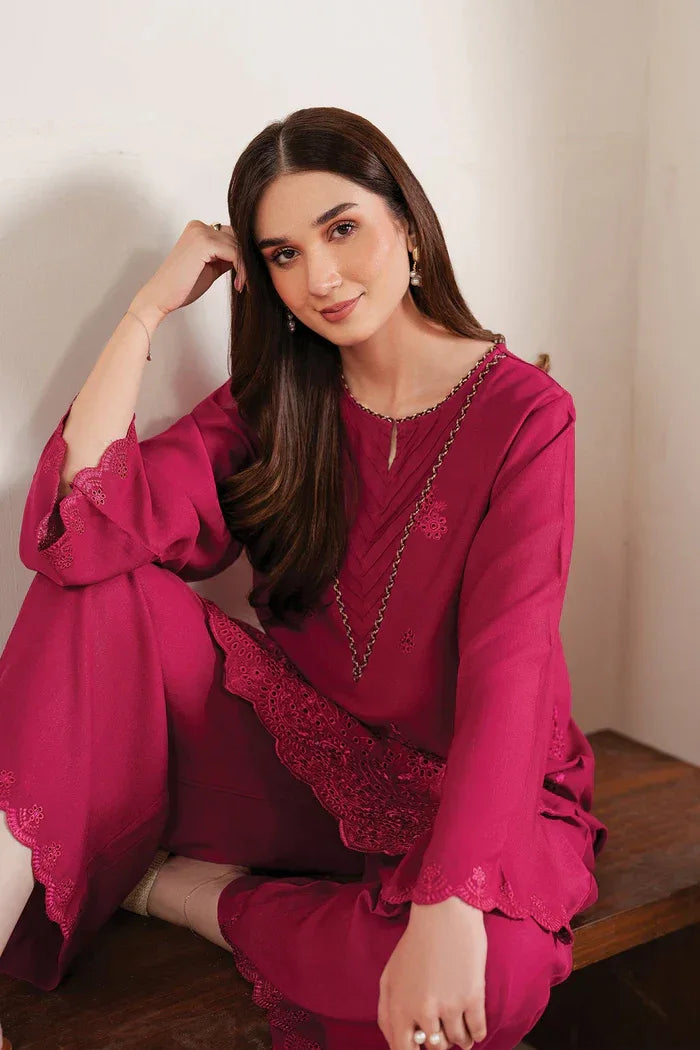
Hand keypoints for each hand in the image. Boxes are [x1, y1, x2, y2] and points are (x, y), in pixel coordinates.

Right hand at [134, 219, 247, 319]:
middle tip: (248, 283)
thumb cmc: (183, 285)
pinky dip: (242, 270)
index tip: (246, 277)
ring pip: (239, 246)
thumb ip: (226, 256)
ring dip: (246, 268)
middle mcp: (199, 226)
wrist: (161, 296)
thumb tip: (249, 255)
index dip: (243, 255)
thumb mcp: (211, 266)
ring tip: (242, 286)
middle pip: (237, 238)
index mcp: (198, 229)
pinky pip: (235, 253)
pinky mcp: (204, 243)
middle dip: (246, 261)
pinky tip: (239, 285)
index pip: (232, 235)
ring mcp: (201, 232)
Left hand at [378, 898, 487, 1049]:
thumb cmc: (415, 943)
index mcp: (398, 1006)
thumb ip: (387, 1012)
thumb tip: (395, 1042)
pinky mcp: (472, 998)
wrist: (443, 914)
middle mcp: (422, 1010)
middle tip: (443, 1030)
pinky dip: (476, 1033)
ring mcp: (449, 1005)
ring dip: (460, 1038)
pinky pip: (478, 1032)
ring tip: (460, 1029)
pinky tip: (473, 1025)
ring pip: (457, 1042)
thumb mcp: (389, 976)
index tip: (422, 1046)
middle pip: (434, 1047)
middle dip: (438, 1042)